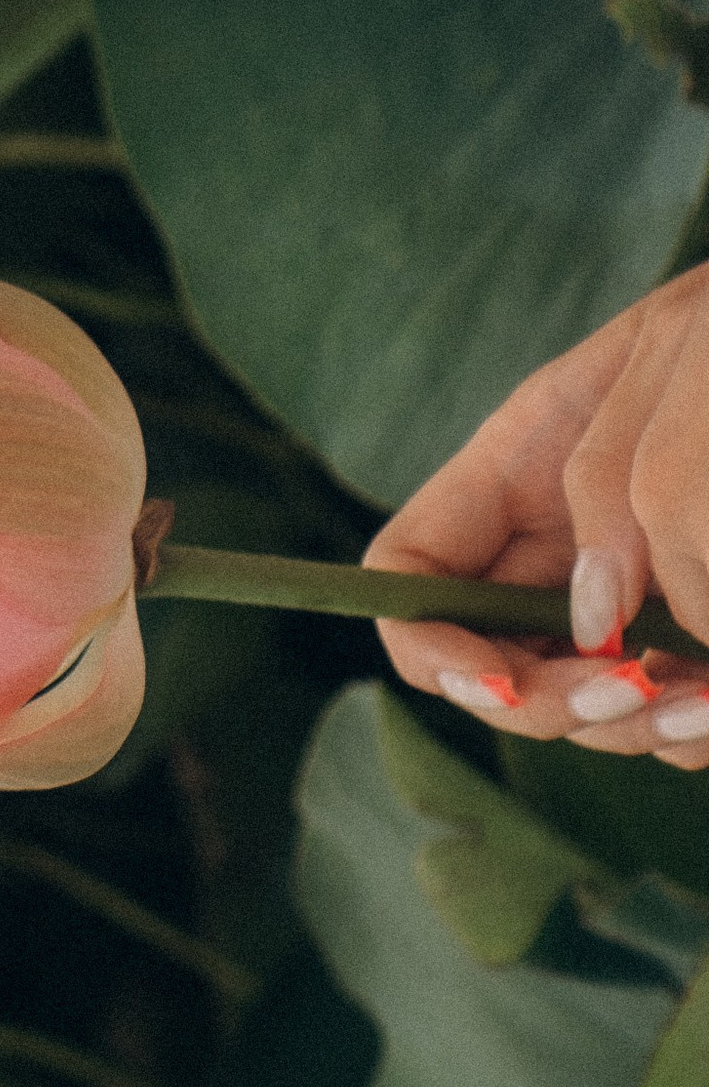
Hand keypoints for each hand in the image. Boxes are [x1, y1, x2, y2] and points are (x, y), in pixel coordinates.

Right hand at [367, 263, 708, 765]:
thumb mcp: (682, 355)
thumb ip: (617, 478)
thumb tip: (594, 619)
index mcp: (514, 471)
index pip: (407, 579)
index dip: (428, 643)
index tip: (504, 679)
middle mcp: (555, 546)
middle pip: (495, 669)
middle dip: (550, 705)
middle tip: (637, 692)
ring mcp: (626, 595)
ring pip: (584, 706)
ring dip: (634, 729)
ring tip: (707, 704)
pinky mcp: (692, 632)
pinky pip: (664, 714)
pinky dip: (689, 730)